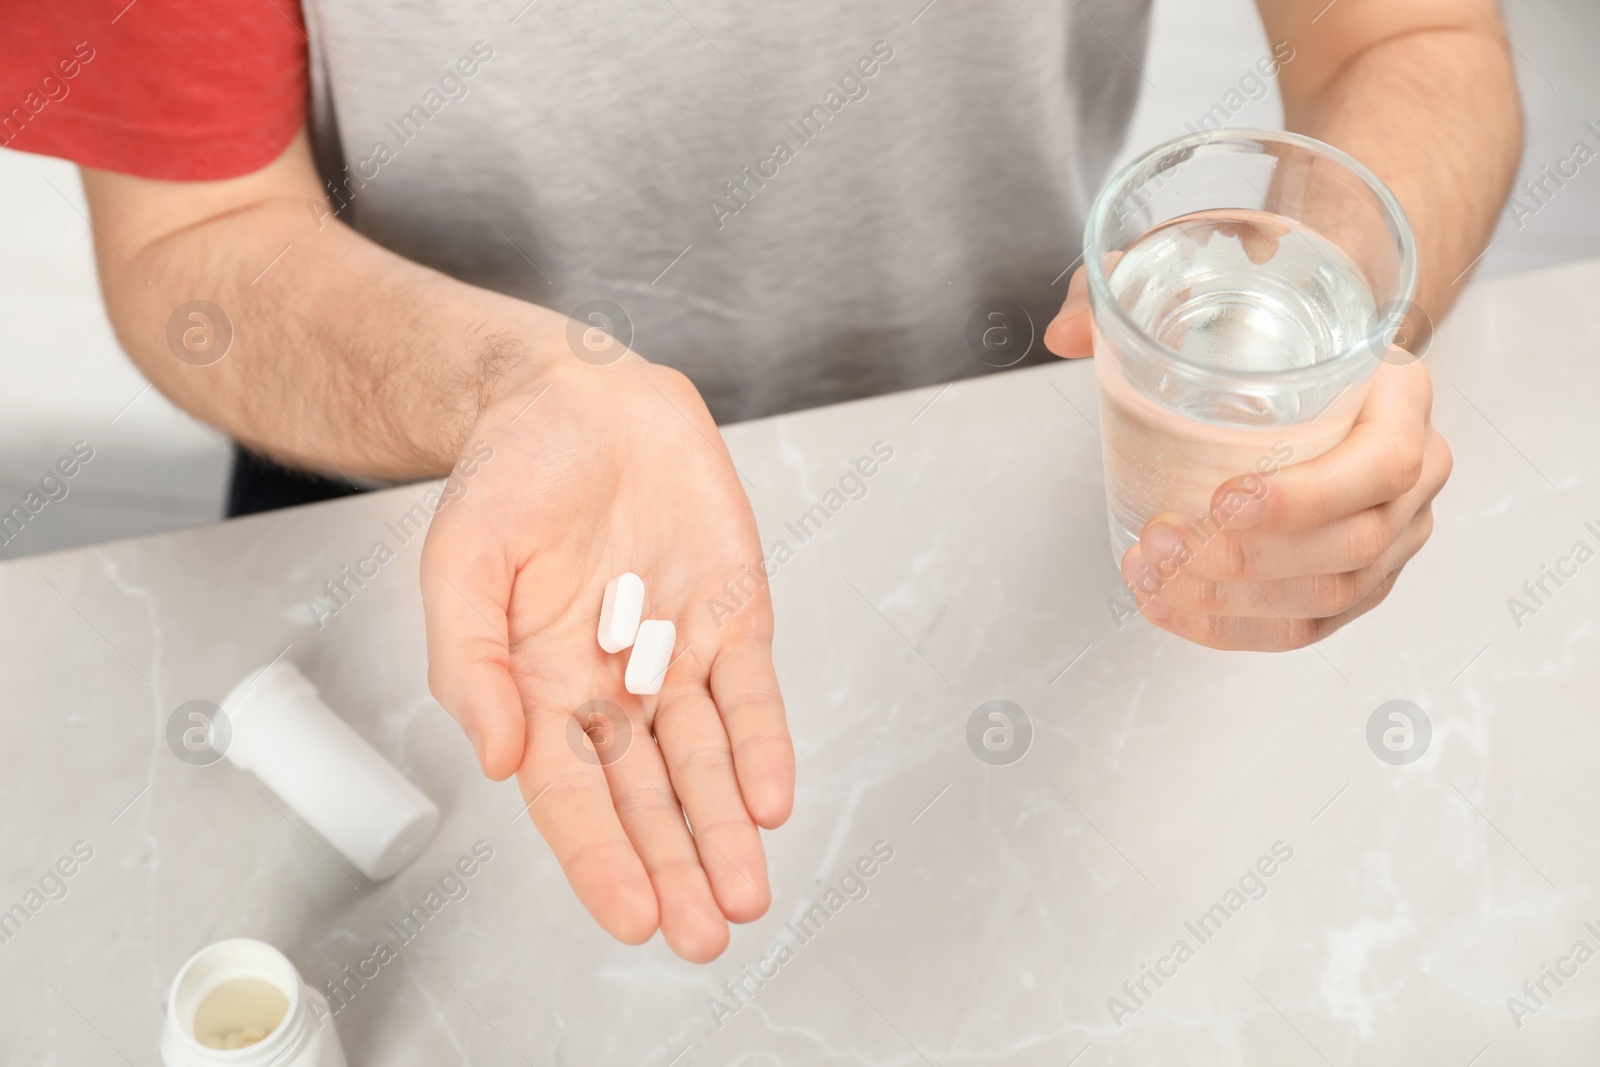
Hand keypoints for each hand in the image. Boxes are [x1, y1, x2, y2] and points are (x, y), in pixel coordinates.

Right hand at [420, 351, 793, 960]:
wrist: (578, 396)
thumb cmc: (508, 475)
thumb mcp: (461, 561)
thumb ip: (471, 663)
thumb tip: (495, 756)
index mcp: (538, 686)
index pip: (570, 795)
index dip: (602, 858)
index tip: (635, 915)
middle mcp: (610, 685)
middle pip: (646, 796)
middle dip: (676, 867)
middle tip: (704, 930)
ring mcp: (676, 654)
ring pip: (705, 761)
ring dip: (726, 828)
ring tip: (745, 890)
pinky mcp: (733, 615)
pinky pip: (751, 694)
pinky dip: (762, 746)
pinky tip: (770, 798)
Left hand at [1045, 266, 1450, 648]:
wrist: (1316, 351)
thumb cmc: (1276, 325)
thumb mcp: (1217, 285)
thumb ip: (1135, 295)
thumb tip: (1060, 333)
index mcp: (1402, 397)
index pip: (1383, 465)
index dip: (1304, 498)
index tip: (1221, 499)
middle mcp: (1417, 471)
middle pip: (1352, 545)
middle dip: (1244, 560)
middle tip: (1162, 539)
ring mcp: (1395, 534)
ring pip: (1328, 595)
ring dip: (1229, 600)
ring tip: (1153, 572)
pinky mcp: (1361, 579)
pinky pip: (1306, 625)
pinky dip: (1232, 629)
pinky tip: (1170, 608)